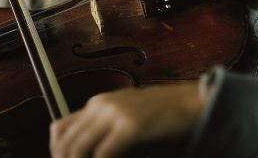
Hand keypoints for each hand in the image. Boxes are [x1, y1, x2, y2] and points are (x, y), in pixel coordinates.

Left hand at [49, 82, 204, 157]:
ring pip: (78, 149)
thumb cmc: (169, 120)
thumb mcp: (130, 124)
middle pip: (64, 142)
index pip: (59, 129)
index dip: (58, 153)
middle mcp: (101, 106)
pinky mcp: (131, 126)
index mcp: (98, 104)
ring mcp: (115, 114)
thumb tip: (94, 153)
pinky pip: (103, 155)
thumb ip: (108, 136)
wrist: (199, 104)